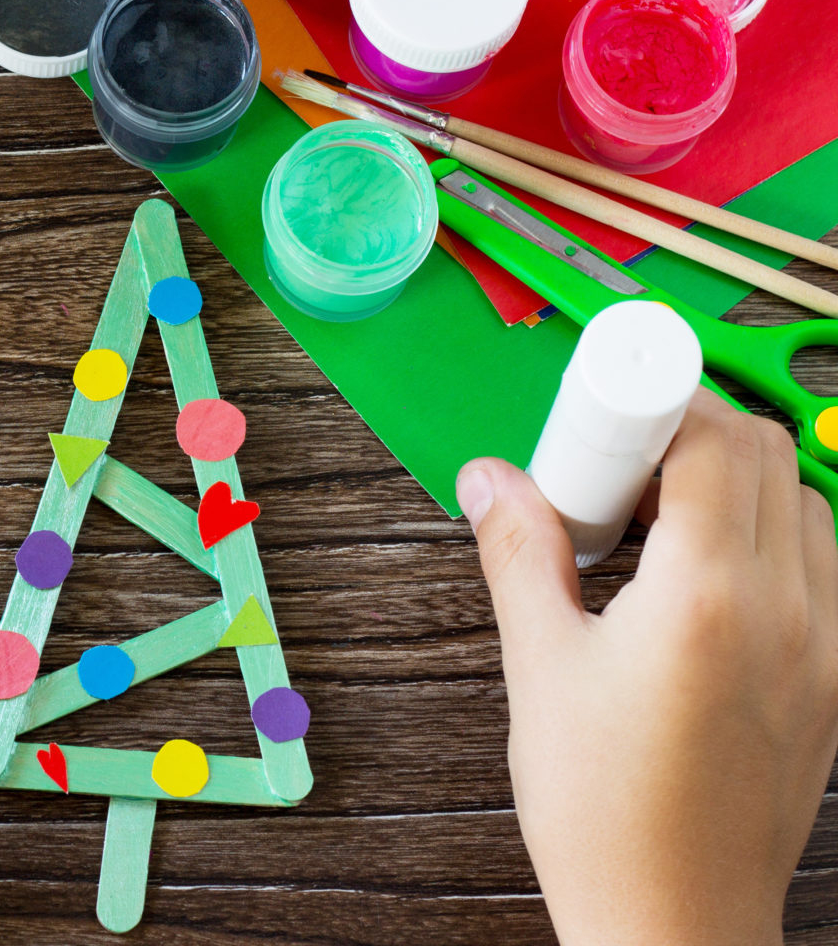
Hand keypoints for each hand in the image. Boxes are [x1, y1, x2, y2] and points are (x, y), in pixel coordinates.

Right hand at [459, 392, 837, 945]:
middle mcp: (792, 611)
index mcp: (711, 598)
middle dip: (687, 431)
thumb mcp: (540, 668)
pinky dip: (769, 536)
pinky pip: (824, 565)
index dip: (657, 400)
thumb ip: (521, 553)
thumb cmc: (603, 810)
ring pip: (805, 503)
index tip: (600, 410)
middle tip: (609, 466)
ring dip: (734, 482)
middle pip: (767, 454)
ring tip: (650, 525)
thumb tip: (490, 477)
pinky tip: (698, 578)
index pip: (715, 440)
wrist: (673, 921)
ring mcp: (828, 646)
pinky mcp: (837, 679)